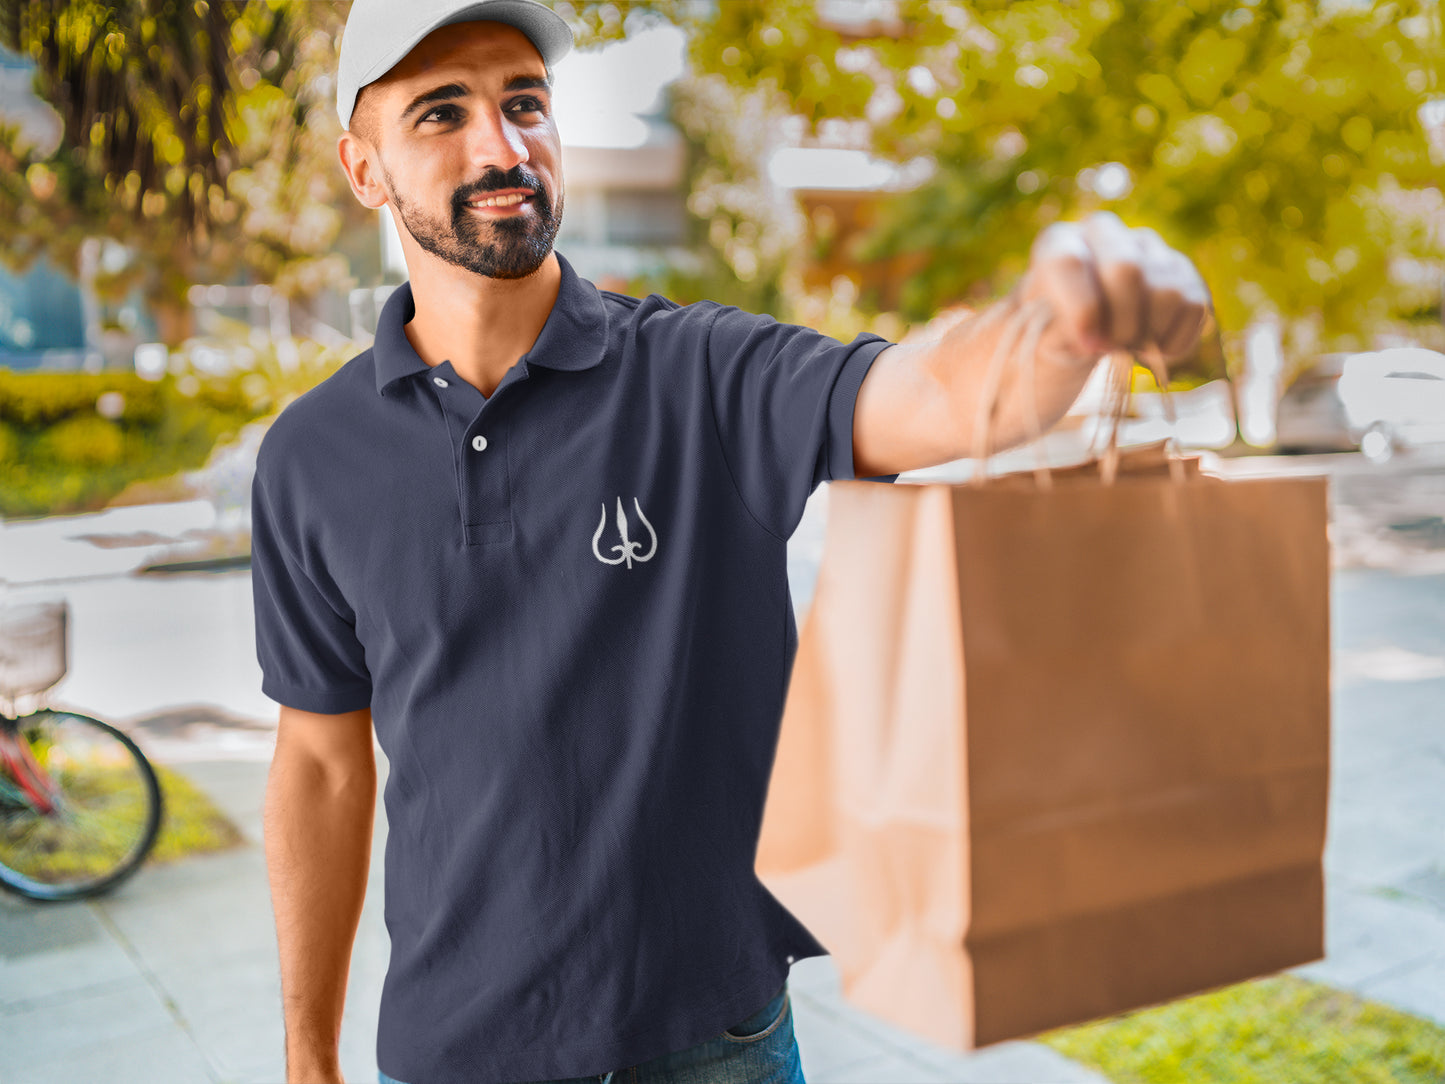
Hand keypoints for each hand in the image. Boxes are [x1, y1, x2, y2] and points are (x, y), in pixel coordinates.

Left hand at [1014, 210, 1213, 369]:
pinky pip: (1194, 307)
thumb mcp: (1040, 336)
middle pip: (1128, 269)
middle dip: (1122, 323)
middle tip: (1110, 350)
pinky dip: (1174, 341)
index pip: (1070, 262)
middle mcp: (1104, 232)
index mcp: (1058, 242)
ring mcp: (1147, 246)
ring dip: (1148, 334)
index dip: (1082, 310)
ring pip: (1167, 290)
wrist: (1079, 332)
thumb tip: (1096, 339)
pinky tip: (1153, 349)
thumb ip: (1058, 335)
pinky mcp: (1181, 270)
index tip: (1088, 345)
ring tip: (1126, 348)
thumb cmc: (1053, 332)